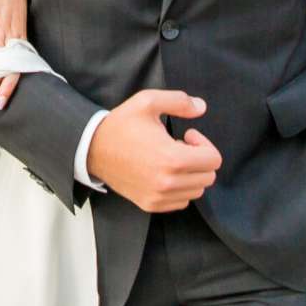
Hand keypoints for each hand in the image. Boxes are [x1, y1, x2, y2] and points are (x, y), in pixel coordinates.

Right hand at [86, 91, 220, 212]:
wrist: (92, 149)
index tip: (187, 135)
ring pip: (196, 191)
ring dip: (190, 175)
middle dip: (199, 159)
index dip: (204, 144)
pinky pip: (181, 202)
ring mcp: (158, 197)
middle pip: (208, 177)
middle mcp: (168, 183)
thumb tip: (201, 107)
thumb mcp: (147, 102)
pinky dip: (179, 189)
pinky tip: (165, 173)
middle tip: (180, 146)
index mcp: (172, 159)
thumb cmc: (121, 125)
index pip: (213, 160)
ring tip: (171, 160)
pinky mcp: (150, 204)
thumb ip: (179, 101)